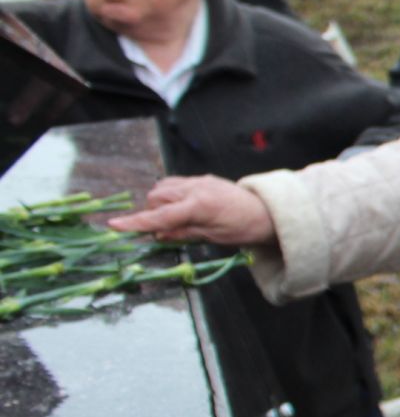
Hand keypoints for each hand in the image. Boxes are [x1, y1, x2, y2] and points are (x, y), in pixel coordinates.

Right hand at [107, 176, 276, 245]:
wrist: (267, 211)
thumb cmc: (243, 229)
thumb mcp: (213, 237)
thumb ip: (183, 233)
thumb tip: (157, 234)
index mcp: (199, 206)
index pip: (160, 216)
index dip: (136, 223)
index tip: (114, 226)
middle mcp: (195, 188)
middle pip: (156, 198)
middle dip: (152, 214)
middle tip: (164, 230)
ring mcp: (198, 180)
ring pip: (162, 188)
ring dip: (160, 204)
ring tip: (174, 219)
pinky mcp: (202, 178)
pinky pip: (174, 183)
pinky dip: (169, 195)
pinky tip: (179, 207)